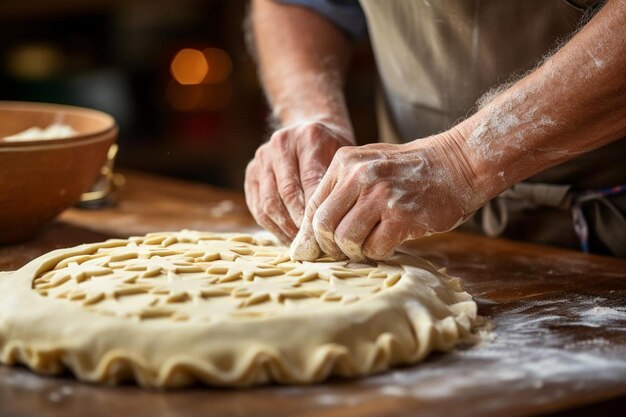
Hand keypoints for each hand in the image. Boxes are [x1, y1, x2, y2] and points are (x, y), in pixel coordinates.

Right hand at [244, 120, 353, 241]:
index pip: (311, 181)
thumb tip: (329, 225)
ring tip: (301, 243)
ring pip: (268, 203)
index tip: (326, 234)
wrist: (310, 128)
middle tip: (314, 244)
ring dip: (284, 228)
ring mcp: (262, 157)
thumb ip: (336, 184)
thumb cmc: (332, 150)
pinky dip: (272, 225)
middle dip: (300, 223)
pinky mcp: (251, 171)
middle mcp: (280, 144)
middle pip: (287, 193)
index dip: (316, 211)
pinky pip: (256, 206)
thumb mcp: (342, 159)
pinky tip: (287, 236)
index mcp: (308, 137)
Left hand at [290, 130, 484, 260]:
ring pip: (346, 240)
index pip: (312, 206)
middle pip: (323, 226)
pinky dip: (377, 253)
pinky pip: (375, 248)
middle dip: (327, 247)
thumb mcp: (368, 165)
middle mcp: (359, 176)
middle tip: (338, 253)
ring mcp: (381, 195)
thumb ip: (340, 191)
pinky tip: (387, 243)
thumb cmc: (409, 170)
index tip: (308, 251)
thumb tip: (310, 233)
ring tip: (365, 247)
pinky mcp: (402, 216)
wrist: (457, 163)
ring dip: (353, 252)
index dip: (308, 234)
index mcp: (345, 162)